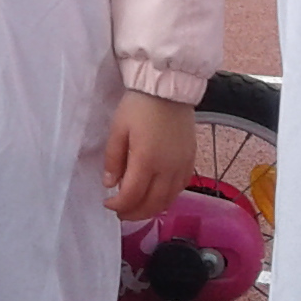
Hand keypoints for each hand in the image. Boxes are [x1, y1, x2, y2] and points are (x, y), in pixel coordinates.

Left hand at [104, 92, 193, 219]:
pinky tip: (157, 195)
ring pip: (169, 200)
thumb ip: (113, 159)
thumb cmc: (139, 106)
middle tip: (121, 213)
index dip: (119, 205)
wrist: (168, 87)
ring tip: (137, 208)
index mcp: (147, 160)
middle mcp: (168, 168)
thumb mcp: (118, 129)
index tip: (108, 204)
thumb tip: (110, 184)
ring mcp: (183, 165)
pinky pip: (181, 188)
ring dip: (152, 209)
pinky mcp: (192, 160)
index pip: (132, 195)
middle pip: (153, 204)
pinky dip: (168, 198)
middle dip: (135, 213)